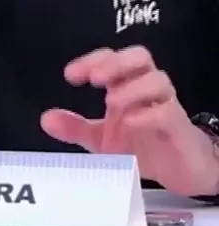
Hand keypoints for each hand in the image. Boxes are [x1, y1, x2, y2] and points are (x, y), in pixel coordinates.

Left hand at [41, 46, 218, 196]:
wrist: (179, 169)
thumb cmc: (142, 143)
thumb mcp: (101, 138)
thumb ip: (75, 127)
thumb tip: (46, 119)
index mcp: (127, 83)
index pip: (111, 58)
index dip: (92, 60)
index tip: (70, 75)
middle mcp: (147, 87)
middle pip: (139, 56)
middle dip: (115, 63)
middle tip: (94, 77)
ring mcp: (165, 104)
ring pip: (157, 79)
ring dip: (132, 88)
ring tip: (112, 102)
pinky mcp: (178, 127)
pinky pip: (167, 111)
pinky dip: (148, 114)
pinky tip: (131, 122)